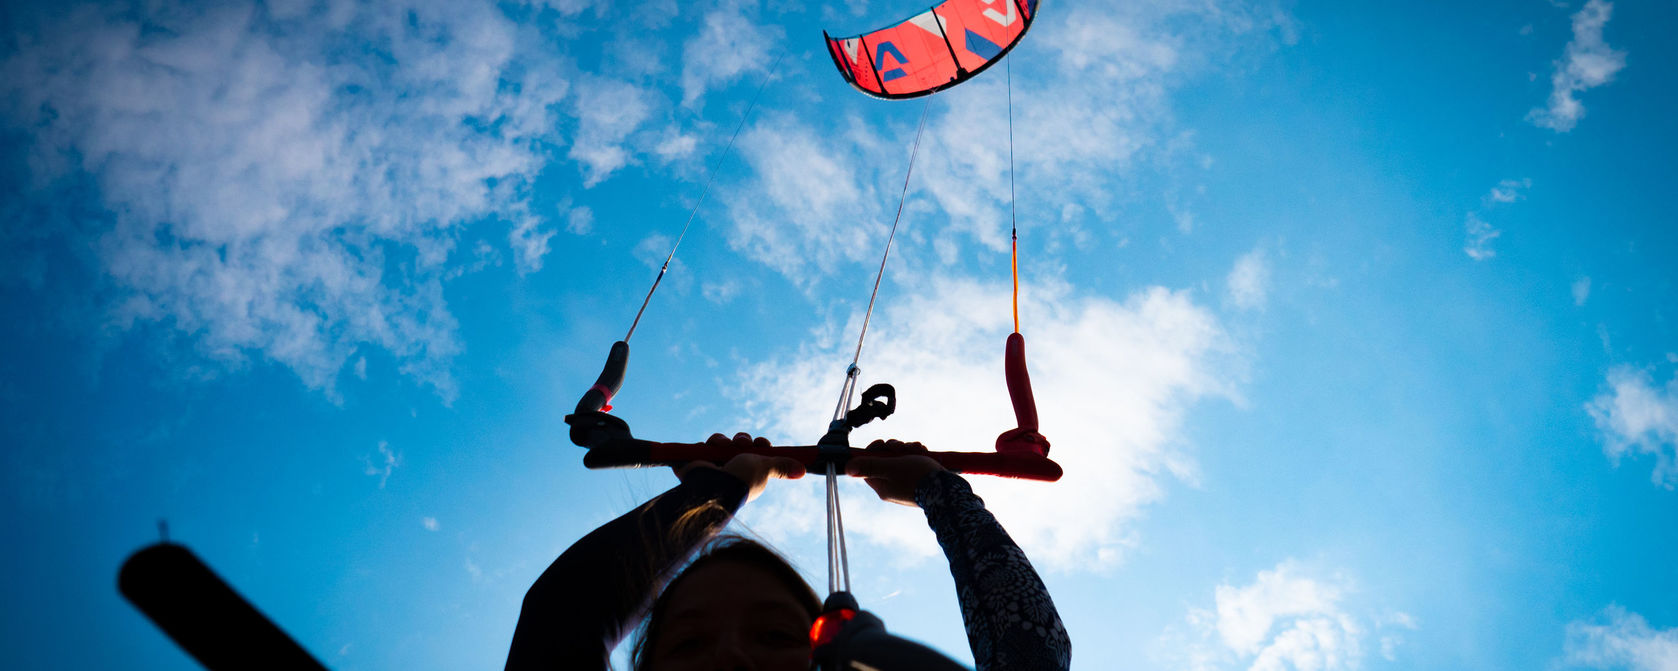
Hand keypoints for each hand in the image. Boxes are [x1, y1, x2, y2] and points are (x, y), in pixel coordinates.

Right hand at [674, 433, 805, 502]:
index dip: (759, 445)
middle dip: (742, 440)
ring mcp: (714, 467)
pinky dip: (706, 446)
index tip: (761, 443)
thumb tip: (803, 471)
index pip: (756, 453)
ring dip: (723, 441)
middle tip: (742, 444)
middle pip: (739, 445)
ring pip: (721, 443)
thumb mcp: (765, 469)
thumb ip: (782, 466)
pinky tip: (707, 449)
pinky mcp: (697, 465)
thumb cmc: (741, 480)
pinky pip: (703, 447)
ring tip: (723, 446)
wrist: (710, 487)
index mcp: (749, 474)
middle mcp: (732, 470)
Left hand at [845, 439, 945, 506]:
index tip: (884, 443)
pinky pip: (912, 464)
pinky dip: (916, 455)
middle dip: (894, 448)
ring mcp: (905, 485)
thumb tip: (847, 468)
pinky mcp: (918, 482)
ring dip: (908, 449)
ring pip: (899, 460)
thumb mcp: (891, 467)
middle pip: (884, 460)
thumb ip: (869, 466)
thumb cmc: (918, 477)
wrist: (948, 491)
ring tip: (918, 449)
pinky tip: (924, 452)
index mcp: (882, 486)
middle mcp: (891, 488)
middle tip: (903, 446)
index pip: (868, 465)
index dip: (874, 450)